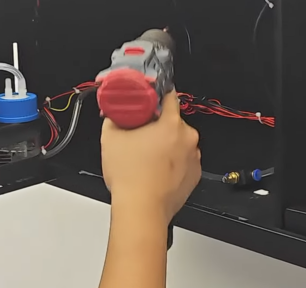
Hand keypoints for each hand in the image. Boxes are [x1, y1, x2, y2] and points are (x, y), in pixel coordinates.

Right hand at [100, 90, 200, 223]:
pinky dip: (172, 163)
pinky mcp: (194, 175)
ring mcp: (194, 157)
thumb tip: (115, 112)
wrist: (142, 209)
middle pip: (173, 122)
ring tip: (146, 158)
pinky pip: (183, 161)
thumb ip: (115, 117)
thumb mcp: (111, 138)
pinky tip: (155, 171)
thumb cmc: (131, 177)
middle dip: (158, 126)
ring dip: (166, 146)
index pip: (169, 96)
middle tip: (140, 136)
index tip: (148, 101)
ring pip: (178, 142)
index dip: (156, 96)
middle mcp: (188, 139)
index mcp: (172, 124)